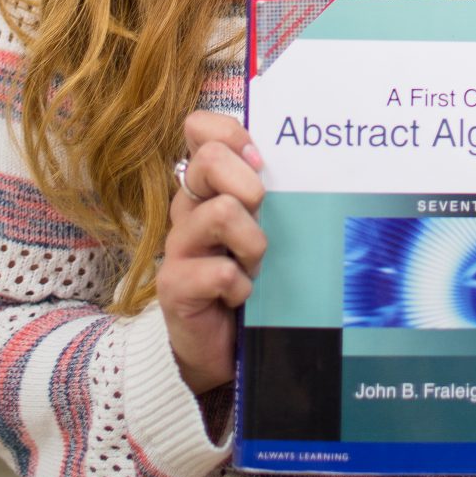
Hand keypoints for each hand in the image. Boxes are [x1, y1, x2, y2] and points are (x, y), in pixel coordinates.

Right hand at [156, 111, 267, 395]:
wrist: (221, 348)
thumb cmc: (250, 275)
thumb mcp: (262, 224)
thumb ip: (269, 190)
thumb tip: (301, 159)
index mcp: (207, 185)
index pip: (199, 128)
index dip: (231, 134)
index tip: (260, 161)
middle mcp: (187, 207)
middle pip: (209, 159)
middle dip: (250, 187)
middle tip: (261, 221)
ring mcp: (177, 246)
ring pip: (221, 212)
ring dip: (253, 244)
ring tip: (254, 266)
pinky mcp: (174, 285)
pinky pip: (222, 273)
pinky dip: (243, 288)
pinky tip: (240, 299)